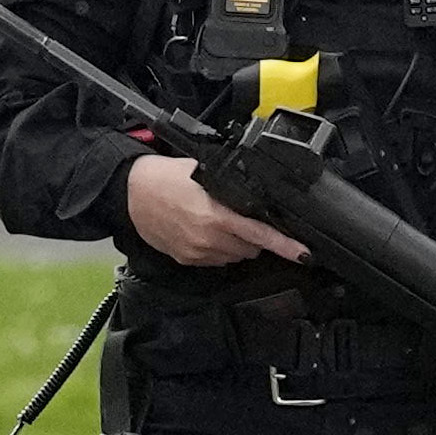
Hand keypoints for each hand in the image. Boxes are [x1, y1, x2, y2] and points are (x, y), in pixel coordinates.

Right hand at [120, 151, 309, 270]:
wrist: (130, 192)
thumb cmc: (165, 178)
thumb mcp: (203, 174)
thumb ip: (231, 188)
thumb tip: (256, 196)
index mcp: (216, 215)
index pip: (260, 234)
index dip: (286, 245)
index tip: (305, 253)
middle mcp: (208, 238)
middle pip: (252, 247)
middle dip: (254, 235)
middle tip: (241, 216)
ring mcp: (197, 252)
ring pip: (236, 255)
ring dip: (237, 243)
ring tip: (220, 222)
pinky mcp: (187, 260)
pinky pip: (217, 260)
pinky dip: (219, 249)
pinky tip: (206, 232)